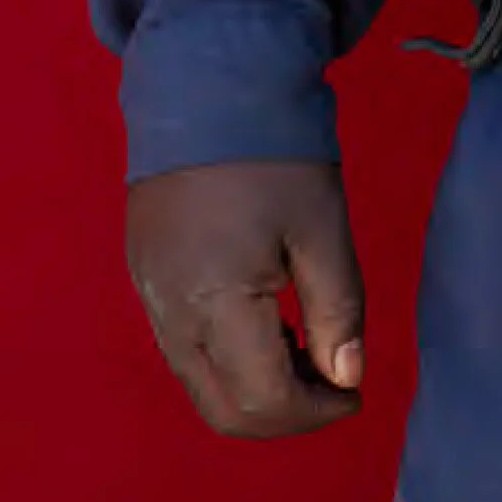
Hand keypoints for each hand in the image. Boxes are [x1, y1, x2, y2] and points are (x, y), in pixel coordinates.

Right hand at [125, 158, 365, 437]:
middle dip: (285, 414)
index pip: (263, 400)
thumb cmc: (275, 152)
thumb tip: (349, 378)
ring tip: (310, 349)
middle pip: (223, 410)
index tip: (357, 392)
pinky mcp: (145, 279)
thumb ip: (338, 309)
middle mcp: (170, 313)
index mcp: (216, 301)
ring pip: (200, 385)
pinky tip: (271, 324)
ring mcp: (150, 298)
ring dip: (256, 389)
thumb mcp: (323, 226)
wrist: (205, 88)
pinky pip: (183, 350)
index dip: (316, 411)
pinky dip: (229, 360)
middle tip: (336, 383)